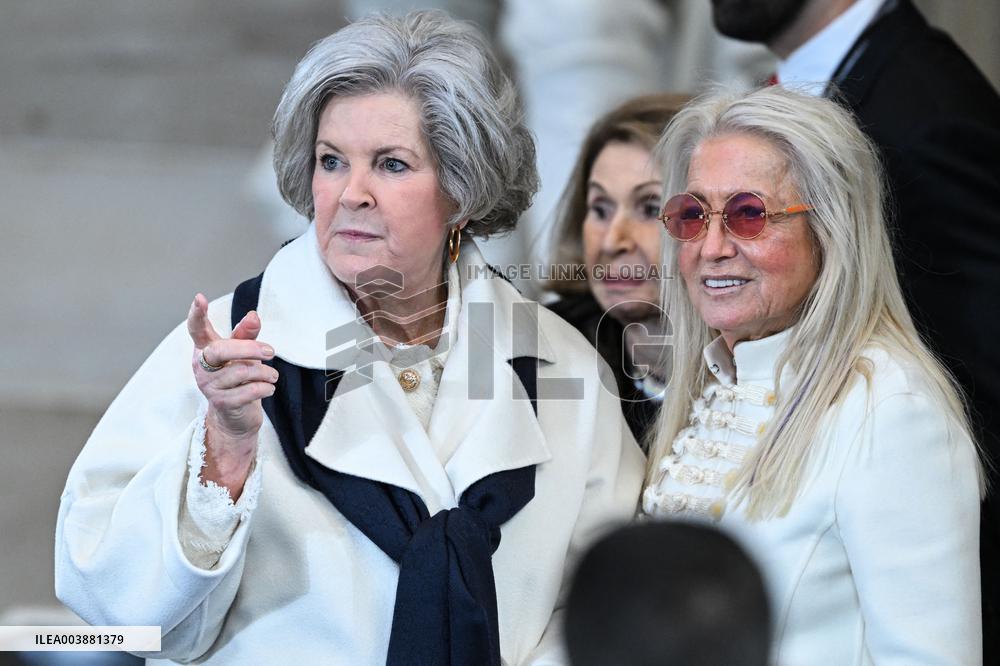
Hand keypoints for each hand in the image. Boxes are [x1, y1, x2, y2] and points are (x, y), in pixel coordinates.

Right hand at [187, 293, 276, 495]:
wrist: (235, 415)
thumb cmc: (238, 376)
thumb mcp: (243, 352)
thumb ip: (247, 334)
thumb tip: (254, 315)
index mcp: (205, 348)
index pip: (197, 329)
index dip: (197, 314)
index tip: (199, 298)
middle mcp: (201, 366)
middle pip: (221, 350)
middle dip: (249, 349)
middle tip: (271, 351)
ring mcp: (208, 385)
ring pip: (241, 372)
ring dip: (265, 373)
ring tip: (272, 376)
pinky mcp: (221, 403)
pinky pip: (248, 391)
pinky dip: (265, 388)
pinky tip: (268, 388)